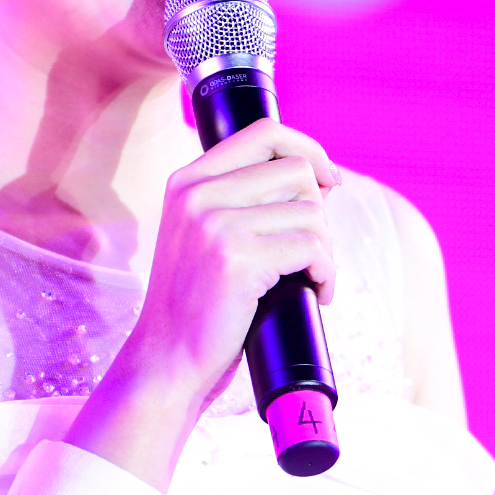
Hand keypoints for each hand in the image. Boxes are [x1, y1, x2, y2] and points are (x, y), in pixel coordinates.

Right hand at [70, 116, 335, 487]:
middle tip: (312, 253)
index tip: (328, 181)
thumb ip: (240, 202)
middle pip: (297, 172)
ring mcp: (215, 225)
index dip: (309, 150)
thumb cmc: (197, 306)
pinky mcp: (237, 260)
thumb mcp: (203, 237)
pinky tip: (317, 293)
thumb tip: (320, 180)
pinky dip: (327, 273)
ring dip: (326, 249)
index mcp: (188, 181)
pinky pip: (312, 249)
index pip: (265, 133)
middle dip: (320, 213)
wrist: (167, 360)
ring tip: (312, 278)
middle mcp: (198, 195)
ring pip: (311, 212)